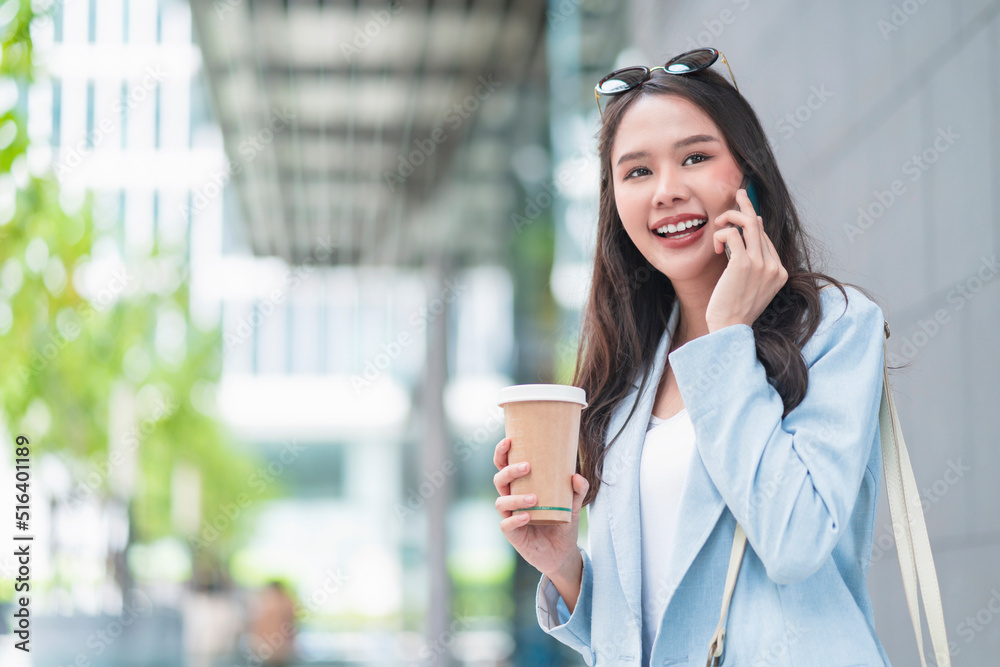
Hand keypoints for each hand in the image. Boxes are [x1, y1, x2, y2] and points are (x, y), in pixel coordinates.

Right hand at [493, 437, 587, 577]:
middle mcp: (511, 499)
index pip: (504, 466)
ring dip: (516, 498)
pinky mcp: (512, 534)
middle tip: (527, 466)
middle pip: (499, 479)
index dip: (501, 453)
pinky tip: (527, 516)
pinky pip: (507, 524)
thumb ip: (577, 489)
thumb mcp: (573, 504)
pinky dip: (515, 519)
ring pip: (501, 501)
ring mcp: (510, 516)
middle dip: (509, 471)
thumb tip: (576, 476)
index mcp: (520, 486)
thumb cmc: (562, 522)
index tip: (509, 440)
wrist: (562, 553)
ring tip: (534, 498)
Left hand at [708, 188, 787, 331]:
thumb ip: (754, 259)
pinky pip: (732, 235)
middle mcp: (774, 267)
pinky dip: (721, 235)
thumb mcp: (750, 283)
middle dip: (747, 206)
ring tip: (718, 221)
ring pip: (748, 224)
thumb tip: (756, 224)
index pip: (765, 237)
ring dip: (730, 217)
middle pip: (760, 225)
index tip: (741, 215)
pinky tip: (716, 247)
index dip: (752, 223)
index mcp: (779, 272)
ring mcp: (761, 265)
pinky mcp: (743, 264)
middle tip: (738, 193)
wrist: (729, 328)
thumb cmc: (734, 308)